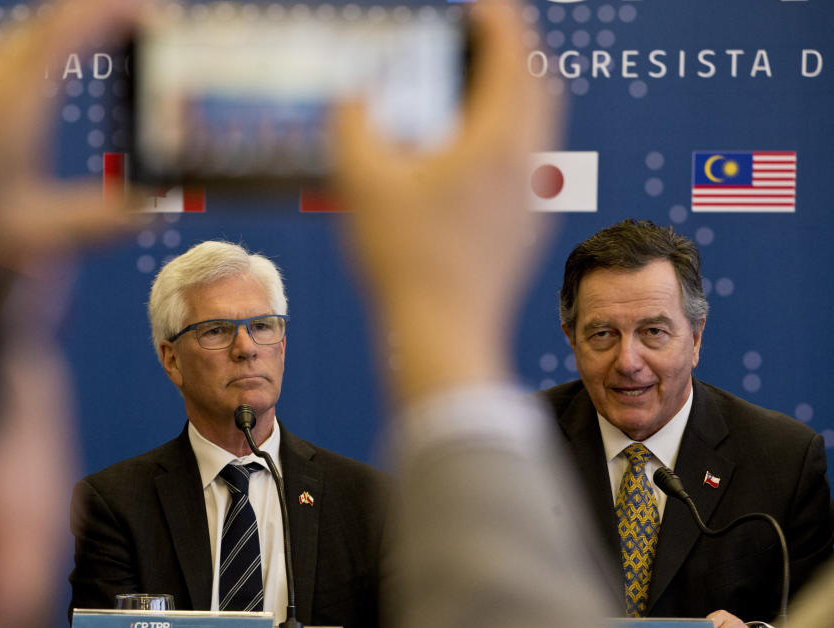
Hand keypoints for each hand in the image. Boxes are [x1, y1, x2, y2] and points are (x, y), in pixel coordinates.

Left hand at [0, 0, 139, 270]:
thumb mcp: (35, 238)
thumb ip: (106, 219)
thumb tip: (158, 207)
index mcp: (4, 98)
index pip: (71, 26)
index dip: (117, 14)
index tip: (150, 15)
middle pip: (41, 38)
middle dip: (83, 46)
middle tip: (119, 59)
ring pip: (7, 60)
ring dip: (37, 79)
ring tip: (51, 122)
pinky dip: (1, 94)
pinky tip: (1, 135)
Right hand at [334, 0, 560, 402]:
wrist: (442, 329)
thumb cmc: (405, 260)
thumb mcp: (361, 179)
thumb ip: (354, 120)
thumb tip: (357, 95)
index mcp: (494, 141)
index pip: (511, 56)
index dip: (497, 21)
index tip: (481, 6)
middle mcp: (524, 164)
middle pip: (538, 85)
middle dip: (514, 52)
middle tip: (485, 40)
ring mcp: (530, 197)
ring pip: (539, 126)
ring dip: (517, 95)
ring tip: (479, 92)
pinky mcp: (526, 225)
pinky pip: (530, 161)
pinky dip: (512, 135)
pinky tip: (475, 154)